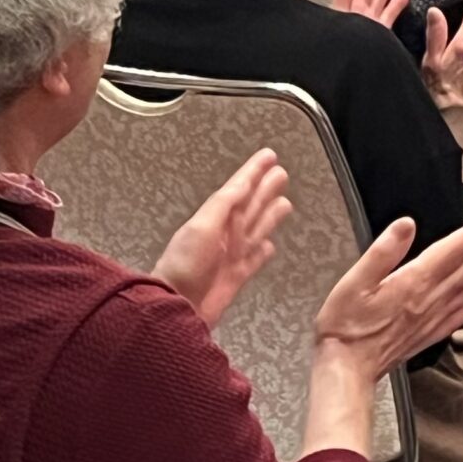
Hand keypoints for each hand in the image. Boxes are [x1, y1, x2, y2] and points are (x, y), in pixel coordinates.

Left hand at [150, 150, 293, 328]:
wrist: (176, 307)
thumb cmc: (186, 264)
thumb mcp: (203, 227)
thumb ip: (224, 205)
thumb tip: (245, 183)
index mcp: (216, 217)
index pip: (239, 188)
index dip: (253, 171)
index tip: (269, 154)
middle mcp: (226, 232)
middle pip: (252, 205)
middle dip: (265, 189)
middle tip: (282, 173)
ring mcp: (233, 254)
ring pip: (258, 227)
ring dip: (270, 214)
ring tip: (285, 202)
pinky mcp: (239, 275)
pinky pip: (256, 258)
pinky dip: (264, 251)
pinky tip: (271, 245)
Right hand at [313, 211, 462, 380]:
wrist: (345, 371)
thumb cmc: (344, 328)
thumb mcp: (353, 282)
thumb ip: (382, 252)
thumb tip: (405, 226)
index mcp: (413, 284)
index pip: (452, 252)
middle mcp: (429, 301)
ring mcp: (431, 319)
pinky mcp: (427, 334)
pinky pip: (458, 315)